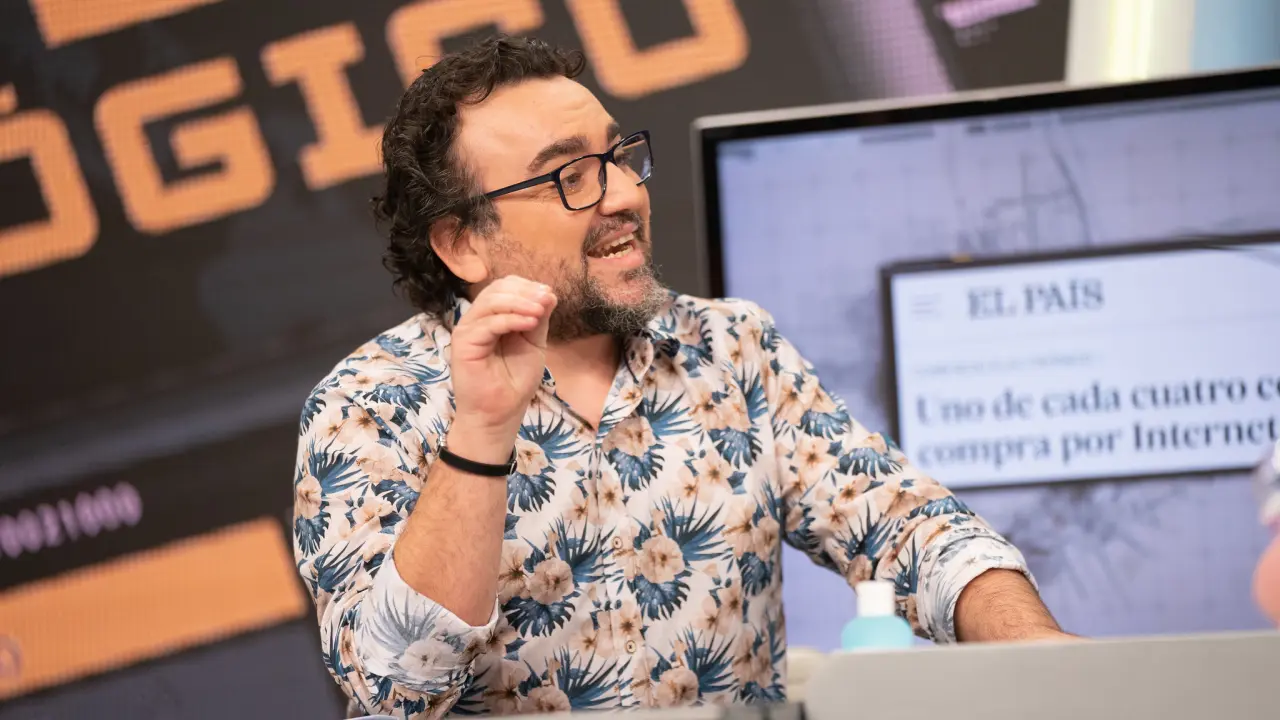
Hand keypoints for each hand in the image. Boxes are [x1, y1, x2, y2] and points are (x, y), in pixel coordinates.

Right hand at [448, 276, 556, 459]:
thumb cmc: (514, 383)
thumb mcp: (534, 345)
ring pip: (491, 302)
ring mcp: (467, 329)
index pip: (505, 288)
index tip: (549, 295)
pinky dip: (511, 319)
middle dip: (524, 291)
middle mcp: (477, 319)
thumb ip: (538, 319)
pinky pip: (487, 323)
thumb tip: (549, 293)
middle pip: (497, 289)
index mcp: (493, 317)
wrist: (499, 414)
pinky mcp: (463, 343)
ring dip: (519, 302)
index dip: (527, 286)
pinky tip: (530, 323)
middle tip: (546, 300)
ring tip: (539, 311)